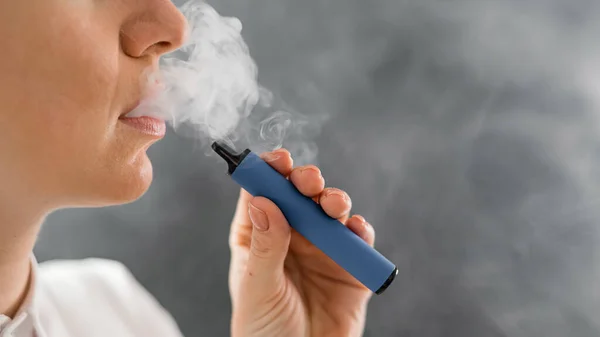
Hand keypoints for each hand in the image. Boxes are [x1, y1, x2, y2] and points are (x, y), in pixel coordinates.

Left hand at [228, 148, 374, 336]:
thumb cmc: (264, 333)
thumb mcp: (258, 289)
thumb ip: (264, 247)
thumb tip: (264, 201)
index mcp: (259, 238)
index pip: (262, 195)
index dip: (269, 172)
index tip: (279, 160)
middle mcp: (292, 238)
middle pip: (299, 196)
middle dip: (305, 181)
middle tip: (308, 181)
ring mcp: (322, 251)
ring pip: (331, 212)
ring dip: (334, 201)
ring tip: (332, 206)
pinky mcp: (350, 267)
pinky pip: (359, 241)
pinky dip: (360, 230)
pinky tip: (355, 228)